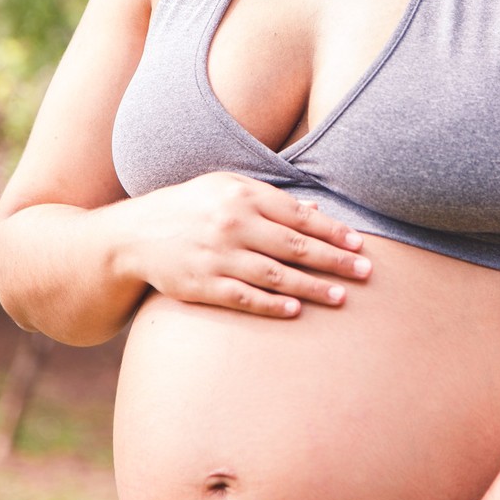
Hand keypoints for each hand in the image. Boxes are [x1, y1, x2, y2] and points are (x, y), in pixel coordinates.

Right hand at [124, 171, 370, 316]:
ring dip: (312, 288)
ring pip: (275, 276)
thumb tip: (316, 209)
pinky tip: (296, 311)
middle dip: (334, 260)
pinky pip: (244, 298)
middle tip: (365, 273)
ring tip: (341, 297)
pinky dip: (272, 305)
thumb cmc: (189, 206)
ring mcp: (217, 256)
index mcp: (242, 196)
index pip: (299, 216)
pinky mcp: (202, 285)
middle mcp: (232, 225)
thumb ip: (269, 197)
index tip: (359, 244)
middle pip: (294, 246)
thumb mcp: (225, 188)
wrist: (133, 235)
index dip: (333, 231)